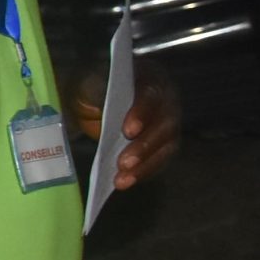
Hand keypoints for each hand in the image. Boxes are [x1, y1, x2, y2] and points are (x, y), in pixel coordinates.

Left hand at [68, 59, 180, 191]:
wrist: (96, 94)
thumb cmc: (94, 85)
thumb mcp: (90, 83)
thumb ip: (97, 92)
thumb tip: (98, 107)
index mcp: (150, 77)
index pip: (150, 94)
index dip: (141, 113)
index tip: (128, 131)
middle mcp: (167, 100)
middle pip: (163, 124)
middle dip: (144, 146)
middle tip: (124, 163)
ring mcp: (169, 123)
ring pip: (165, 146)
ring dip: (144, 165)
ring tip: (122, 180)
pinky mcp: (164, 143)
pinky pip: (159, 160)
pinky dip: (143, 172)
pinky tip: (125, 182)